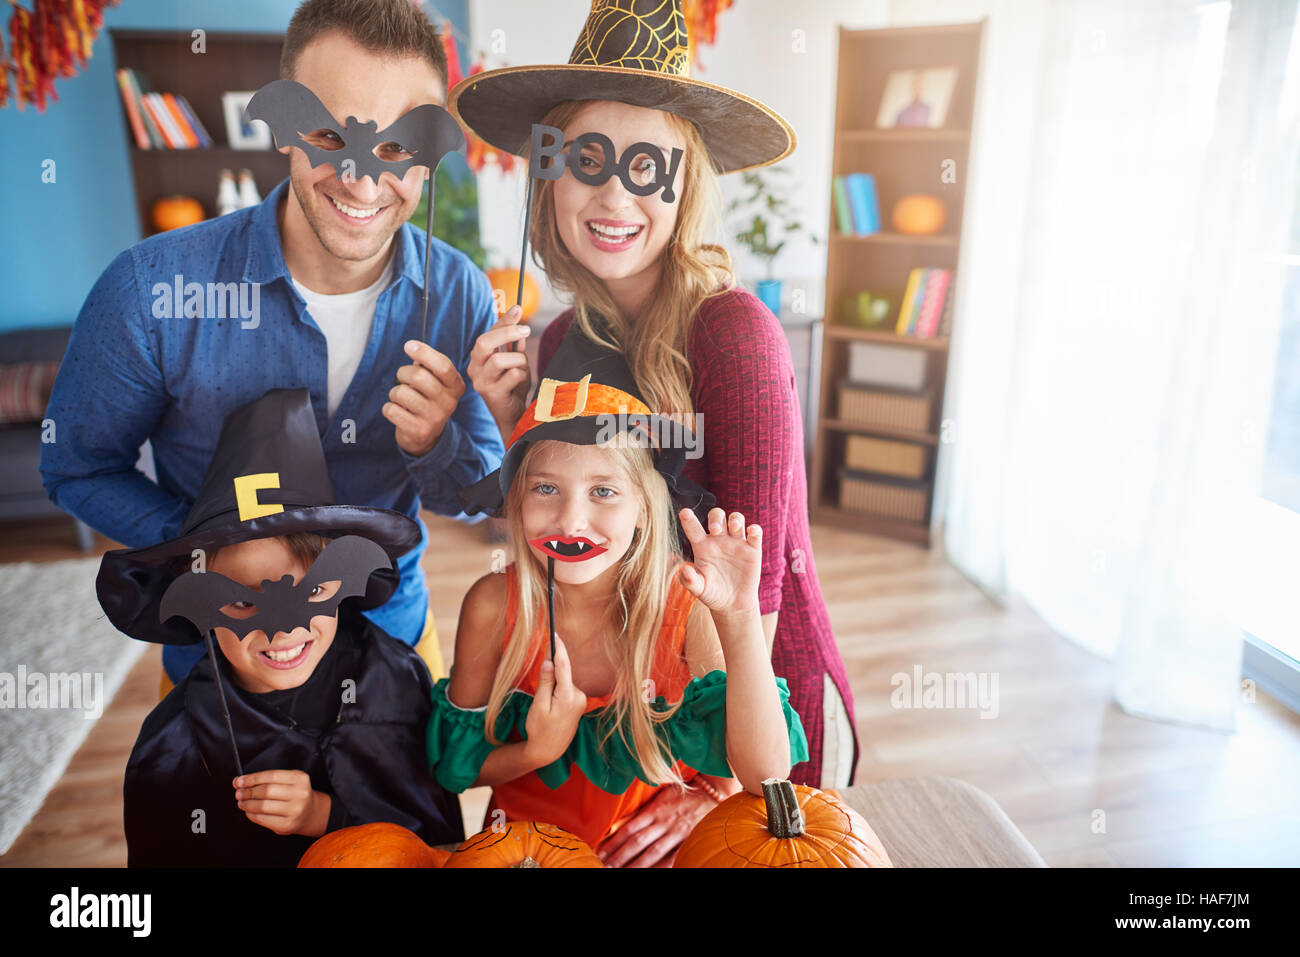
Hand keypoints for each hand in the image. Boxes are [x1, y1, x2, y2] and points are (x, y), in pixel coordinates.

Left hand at [234, 770, 329, 836]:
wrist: (310, 813)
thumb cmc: (294, 795)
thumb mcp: (287, 781)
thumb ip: (265, 780)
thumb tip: (240, 781)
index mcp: (300, 778)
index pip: (271, 776)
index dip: (252, 778)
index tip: (240, 781)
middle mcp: (300, 794)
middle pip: (267, 790)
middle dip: (248, 792)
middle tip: (239, 793)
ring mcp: (295, 810)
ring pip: (263, 806)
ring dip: (248, 804)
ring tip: (242, 802)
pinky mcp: (287, 824)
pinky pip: (264, 819)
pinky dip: (252, 815)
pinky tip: (249, 812)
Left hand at [383, 340, 465, 456]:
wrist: (427, 435)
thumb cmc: (427, 399)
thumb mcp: (435, 381)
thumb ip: (428, 364)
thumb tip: (413, 347)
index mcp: (456, 386)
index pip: (443, 366)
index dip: (424, 352)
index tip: (408, 345)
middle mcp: (449, 403)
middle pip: (419, 376)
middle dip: (403, 372)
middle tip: (402, 377)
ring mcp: (435, 419)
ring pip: (402, 393)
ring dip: (394, 392)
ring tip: (400, 398)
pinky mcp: (419, 431)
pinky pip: (392, 410)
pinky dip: (388, 408)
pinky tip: (397, 412)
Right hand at [467, 304, 531, 440]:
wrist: (514, 416)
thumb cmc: (513, 386)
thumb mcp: (514, 360)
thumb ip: (513, 340)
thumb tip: (515, 311)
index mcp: (478, 358)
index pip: (487, 333)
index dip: (503, 320)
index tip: (517, 309)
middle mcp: (474, 369)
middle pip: (484, 343)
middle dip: (507, 332)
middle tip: (526, 330)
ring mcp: (481, 382)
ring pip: (499, 359)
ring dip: (518, 360)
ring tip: (523, 369)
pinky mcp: (491, 395)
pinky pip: (512, 375)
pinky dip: (522, 376)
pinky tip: (521, 383)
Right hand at [522, 635, 586, 767]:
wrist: (549, 750)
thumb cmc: (540, 729)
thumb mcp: (539, 705)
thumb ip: (545, 682)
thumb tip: (549, 661)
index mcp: (568, 696)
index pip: (564, 665)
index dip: (558, 648)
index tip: (554, 634)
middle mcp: (579, 696)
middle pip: (563, 673)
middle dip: (550, 674)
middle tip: (540, 693)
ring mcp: (580, 700)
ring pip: (563, 682)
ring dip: (552, 686)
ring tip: (544, 707)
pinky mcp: (578, 703)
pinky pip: (565, 689)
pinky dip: (556, 691)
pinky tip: (550, 707)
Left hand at [596, 782, 723, 867]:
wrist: (712, 792)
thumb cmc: (684, 794)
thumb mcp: (662, 795)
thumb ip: (646, 809)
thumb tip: (623, 820)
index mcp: (654, 809)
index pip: (629, 828)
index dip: (613, 841)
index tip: (599, 852)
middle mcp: (663, 821)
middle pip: (637, 842)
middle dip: (619, 856)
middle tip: (604, 866)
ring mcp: (676, 833)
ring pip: (652, 852)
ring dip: (635, 865)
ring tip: (620, 872)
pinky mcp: (689, 841)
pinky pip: (673, 857)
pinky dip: (661, 867)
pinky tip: (651, 873)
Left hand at [677, 507, 761, 617]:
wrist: (733, 604)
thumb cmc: (712, 593)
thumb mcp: (699, 589)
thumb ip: (690, 581)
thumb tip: (684, 570)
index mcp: (702, 546)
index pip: (693, 528)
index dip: (688, 520)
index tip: (684, 512)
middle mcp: (719, 540)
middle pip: (717, 516)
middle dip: (716, 518)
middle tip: (715, 530)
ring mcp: (736, 543)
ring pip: (736, 519)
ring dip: (735, 519)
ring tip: (734, 527)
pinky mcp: (752, 550)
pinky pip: (755, 533)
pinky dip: (755, 529)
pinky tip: (752, 531)